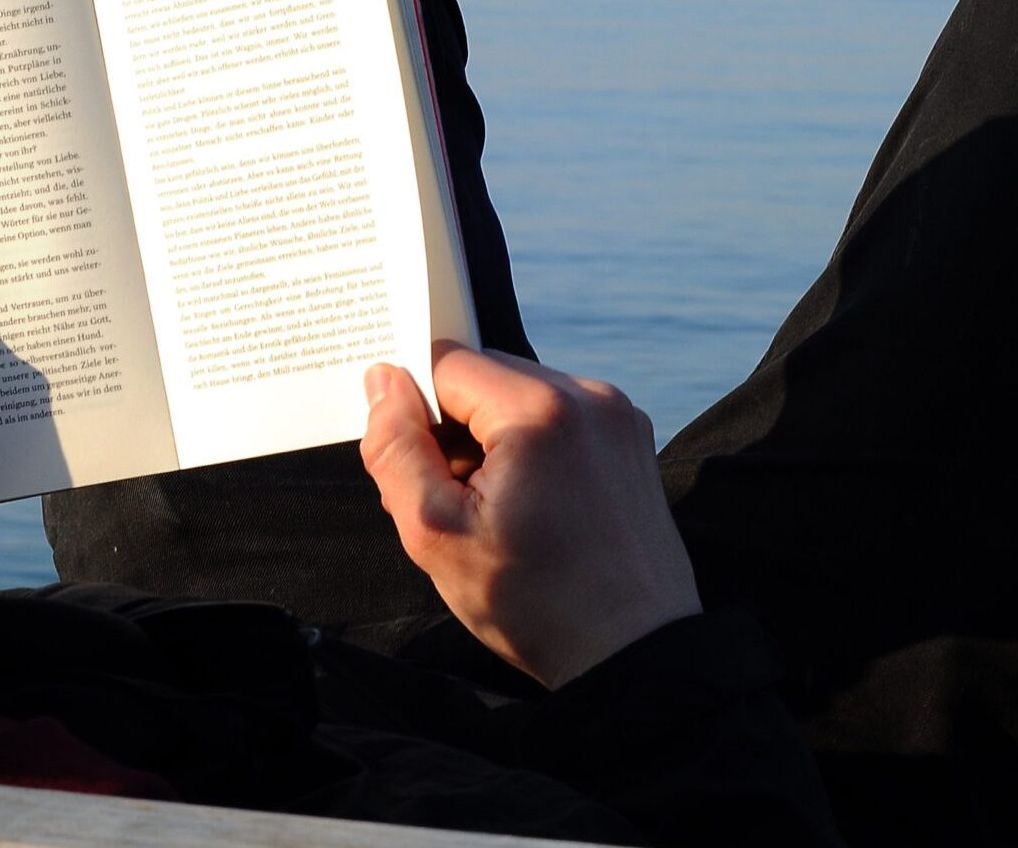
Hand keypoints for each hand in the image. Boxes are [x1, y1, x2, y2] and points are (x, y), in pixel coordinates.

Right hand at [360, 343, 700, 688]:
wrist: (634, 653)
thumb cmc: (536, 604)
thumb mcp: (437, 532)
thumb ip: (396, 449)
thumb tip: (383, 383)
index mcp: (540, 409)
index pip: (444, 363)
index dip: (415, 412)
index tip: (418, 470)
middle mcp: (589, 395)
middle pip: (485, 376)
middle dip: (453, 428)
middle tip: (454, 502)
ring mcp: (618, 415)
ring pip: (520, 397)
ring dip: (491, 440)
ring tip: (495, 513)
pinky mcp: (632, 440)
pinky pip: (559, 418)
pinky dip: (531, 449)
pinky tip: (531, 509)